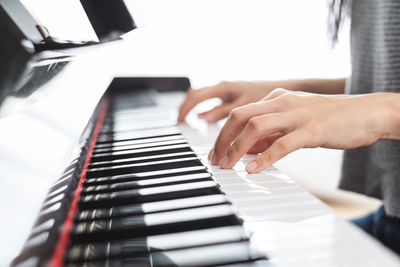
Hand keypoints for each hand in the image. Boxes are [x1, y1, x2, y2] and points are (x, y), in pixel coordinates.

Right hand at [178, 81, 273, 122]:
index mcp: (224, 88)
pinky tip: (205, 120)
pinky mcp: (231, 96)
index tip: (179, 122)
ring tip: (187, 122)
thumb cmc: (269, 95)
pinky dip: (204, 110)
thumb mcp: (246, 106)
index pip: (196, 97)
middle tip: (179, 122)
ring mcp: (226, 91)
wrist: (286, 90)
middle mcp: (223, 87)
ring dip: (194, 109)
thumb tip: (203, 117)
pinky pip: (211, 101)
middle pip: (195, 95)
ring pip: (202, 97)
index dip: (186, 110)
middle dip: (186, 109)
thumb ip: (225, 112)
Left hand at [210, 88, 395, 172]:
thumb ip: (271, 133)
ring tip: (227, 165)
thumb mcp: (294, 122)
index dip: (223, 133)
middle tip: (215, 160)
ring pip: (256, 127)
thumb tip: (248, 148)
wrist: (367, 113)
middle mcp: (283, 102)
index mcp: (277, 98)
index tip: (215, 152)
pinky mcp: (312, 129)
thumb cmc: (330, 118)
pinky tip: (253, 170)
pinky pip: (282, 144)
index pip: (240, 113)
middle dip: (222, 139)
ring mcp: (297, 114)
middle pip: (240, 116)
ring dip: (237, 148)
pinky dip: (264, 158)